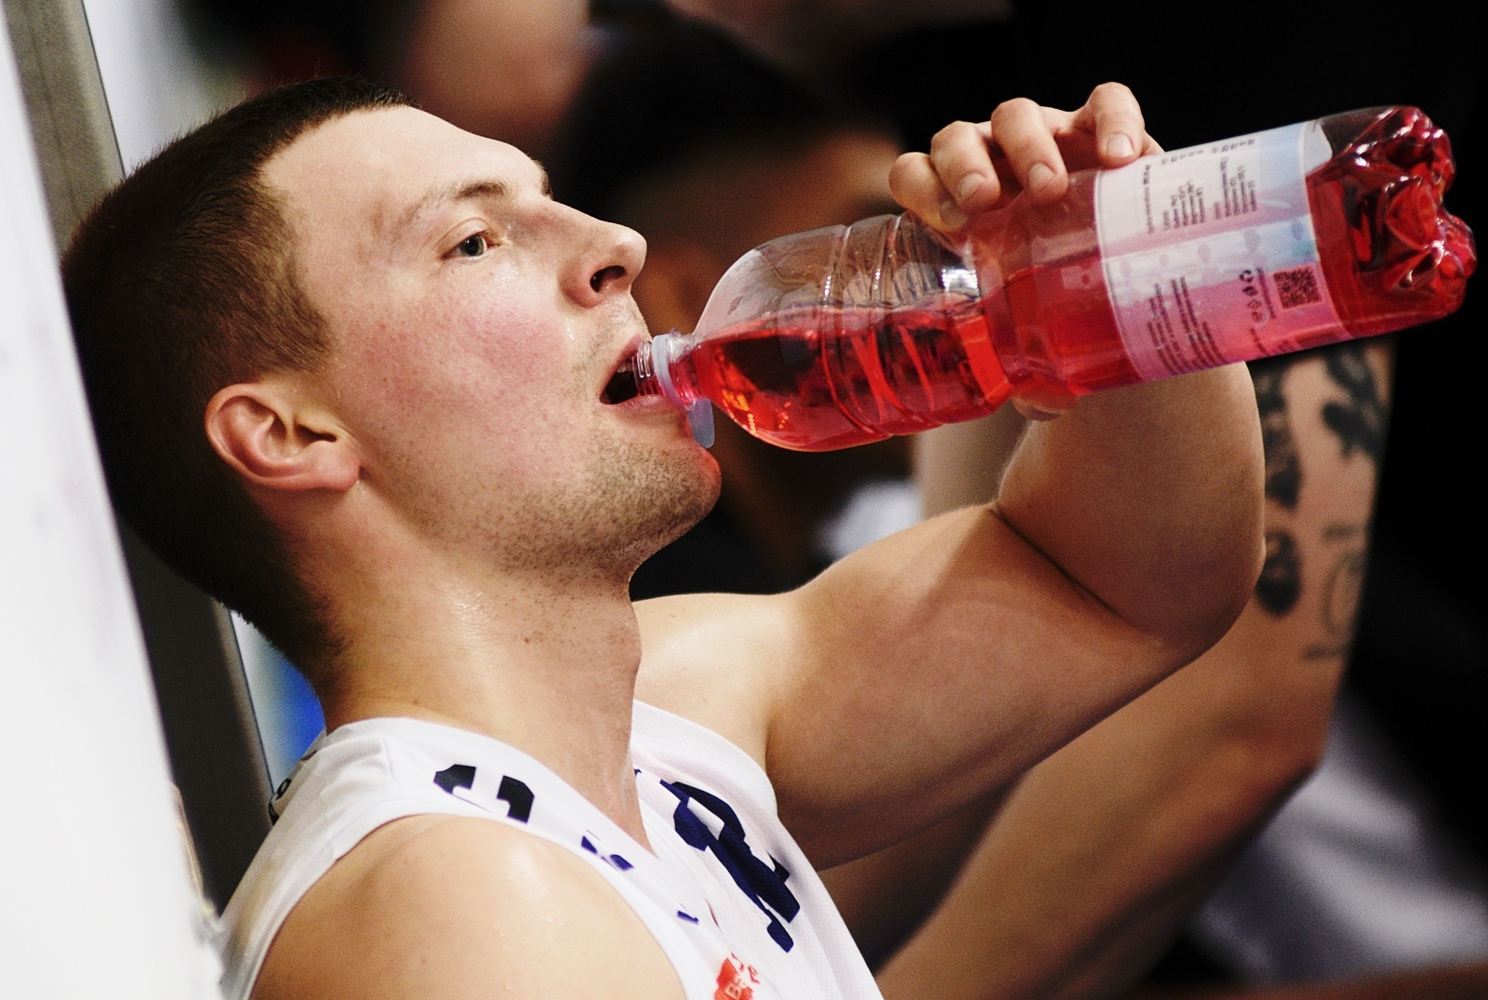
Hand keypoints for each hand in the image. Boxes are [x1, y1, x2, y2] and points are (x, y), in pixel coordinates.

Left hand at [889, 83, 1159, 418]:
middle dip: (963, 166)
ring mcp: (1046, 138)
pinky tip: (1119, 157)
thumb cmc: (1057, 306)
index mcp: (953, 206)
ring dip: (1026, 145)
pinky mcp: (1105, 129)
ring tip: (1049, 189)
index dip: (920, 188)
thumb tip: (1043, 404)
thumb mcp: (1032, 337)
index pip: (914, 175)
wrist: (1127, 278)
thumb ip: (1026, 371)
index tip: (948, 225)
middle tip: (985, 206)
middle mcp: (991, 164)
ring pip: (1018, 116)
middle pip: (957, 139)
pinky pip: (1106, 102)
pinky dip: (1111, 119)